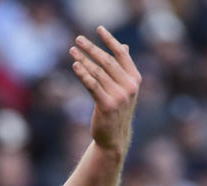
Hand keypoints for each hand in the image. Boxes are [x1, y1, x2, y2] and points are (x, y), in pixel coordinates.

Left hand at [69, 26, 140, 156]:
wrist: (114, 137)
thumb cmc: (116, 110)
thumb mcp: (123, 88)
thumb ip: (123, 68)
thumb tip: (123, 46)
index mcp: (134, 79)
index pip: (121, 54)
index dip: (110, 40)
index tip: (98, 28)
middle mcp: (129, 86)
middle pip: (107, 61)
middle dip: (91, 48)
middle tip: (78, 39)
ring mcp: (119, 96)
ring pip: (97, 72)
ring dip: (83, 60)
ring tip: (72, 51)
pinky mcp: (107, 105)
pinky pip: (92, 85)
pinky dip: (83, 74)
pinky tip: (75, 66)